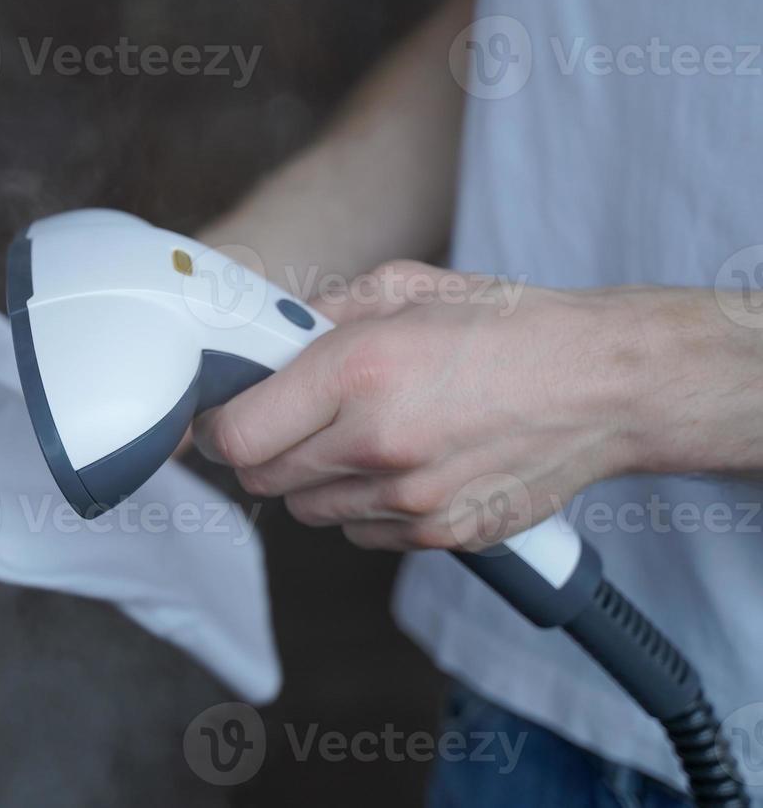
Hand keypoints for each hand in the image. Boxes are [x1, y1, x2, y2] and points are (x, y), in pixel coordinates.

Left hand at [192, 261, 722, 551]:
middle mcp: (377, 442)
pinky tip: (398, 465)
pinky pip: (359, 533)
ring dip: (312, 479)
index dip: (217, 426)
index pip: (237, 434)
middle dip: (261, 449)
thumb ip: (321, 313)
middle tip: (287, 419)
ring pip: (307, 510)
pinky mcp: (439, 536)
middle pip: (262, 478)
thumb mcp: (405, 286)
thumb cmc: (507, 326)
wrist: (605, 385)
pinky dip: (361, 506)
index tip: (223, 413)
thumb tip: (264, 338)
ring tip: (358, 436)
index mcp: (359, 371)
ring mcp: (409, 499)